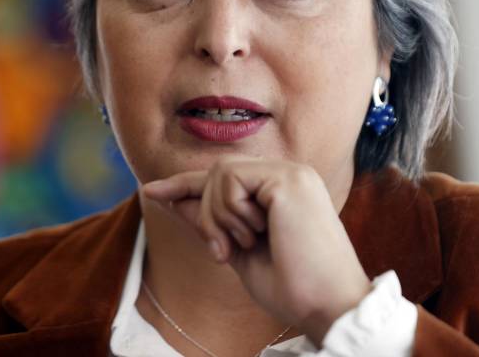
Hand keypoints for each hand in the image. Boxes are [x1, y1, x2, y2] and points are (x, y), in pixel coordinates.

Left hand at [141, 157, 371, 346]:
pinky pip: (230, 179)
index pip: (224, 178)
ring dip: (219, 216)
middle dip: (204, 211)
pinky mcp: (287, 178)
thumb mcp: (236, 249)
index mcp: (280, 189)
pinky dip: (229, 212)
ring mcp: (290, 172)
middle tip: (222, 251)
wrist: (326, 306)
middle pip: (217, 172)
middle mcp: (287, 174)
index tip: (151, 191)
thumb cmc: (290, 284)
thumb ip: (209, 220)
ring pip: (220, 173)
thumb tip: (173, 199)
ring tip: (246, 244)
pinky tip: (256, 234)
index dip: (185, 184)